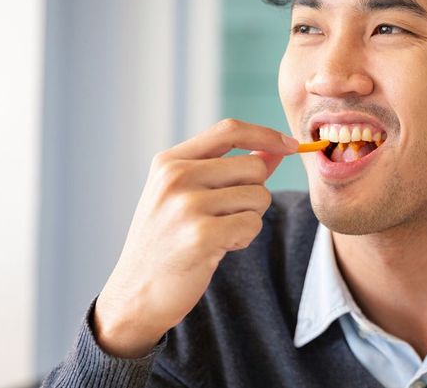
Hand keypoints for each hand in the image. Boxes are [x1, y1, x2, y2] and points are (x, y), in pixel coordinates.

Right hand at [93, 119, 298, 357]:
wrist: (135, 294)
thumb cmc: (168, 242)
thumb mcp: (189, 195)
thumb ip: (231, 170)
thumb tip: (277, 149)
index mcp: (170, 161)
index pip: (230, 130)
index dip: (266, 135)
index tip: (291, 146)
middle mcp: (176, 177)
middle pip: (254, 167)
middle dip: (255, 193)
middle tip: (227, 217)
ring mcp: (186, 206)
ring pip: (259, 197)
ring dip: (248, 219)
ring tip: (216, 234)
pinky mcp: (201, 236)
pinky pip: (252, 224)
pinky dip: (244, 238)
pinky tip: (217, 250)